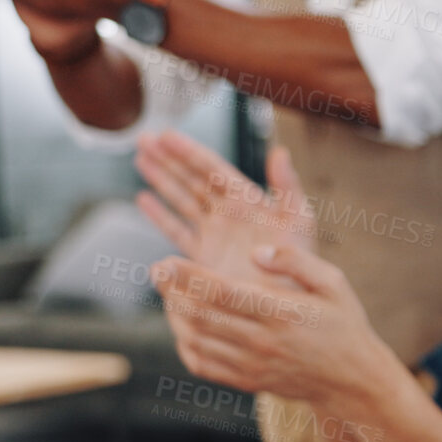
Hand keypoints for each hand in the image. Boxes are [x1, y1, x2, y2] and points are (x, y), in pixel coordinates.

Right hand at [135, 132, 313, 283]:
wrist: (287, 306)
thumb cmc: (301, 262)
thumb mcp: (299, 220)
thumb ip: (288, 186)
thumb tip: (280, 151)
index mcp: (247, 200)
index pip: (212, 168)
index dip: (189, 151)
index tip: (165, 135)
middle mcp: (229, 213)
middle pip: (192, 179)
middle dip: (168, 159)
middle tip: (144, 139)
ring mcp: (215, 235)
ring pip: (182, 200)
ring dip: (161, 180)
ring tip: (140, 158)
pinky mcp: (205, 258)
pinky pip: (177, 231)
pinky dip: (160, 216)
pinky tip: (144, 200)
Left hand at [153, 245, 396, 412]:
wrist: (353, 380)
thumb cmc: (344, 324)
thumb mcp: (333, 282)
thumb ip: (295, 261)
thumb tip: (255, 253)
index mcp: (281, 313)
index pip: (222, 292)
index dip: (187, 276)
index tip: (165, 261)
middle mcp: (262, 342)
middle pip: (200, 316)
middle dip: (171, 291)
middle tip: (157, 271)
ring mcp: (252, 365)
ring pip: (195, 340)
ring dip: (175, 316)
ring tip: (171, 295)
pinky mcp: (247, 381)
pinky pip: (202, 365)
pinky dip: (185, 345)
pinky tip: (185, 326)